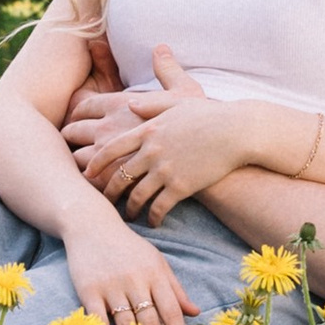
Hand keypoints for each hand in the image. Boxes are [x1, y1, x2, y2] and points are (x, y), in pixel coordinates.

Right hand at [60, 209, 201, 324]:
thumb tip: (195, 312)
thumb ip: (175, 288)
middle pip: (150, 320)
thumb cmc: (128, 247)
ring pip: (126, 323)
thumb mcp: (156, 262)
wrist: (91, 225)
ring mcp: (111, 286)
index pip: (171, 311)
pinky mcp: (89, 290)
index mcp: (155, 274)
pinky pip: (99, 319)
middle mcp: (135, 280)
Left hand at [75, 50, 244, 223]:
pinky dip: (152, 218)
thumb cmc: (209, 114)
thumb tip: (129, 102)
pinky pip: (159, 208)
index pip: (110, 148)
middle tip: (103, 201)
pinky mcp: (180, 187)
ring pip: (136, 196)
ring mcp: (165, 170)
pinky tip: (153, 222)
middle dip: (107, 191)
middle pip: (118, 175)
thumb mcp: (176, 101)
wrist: (237, 132)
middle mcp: (151, 151)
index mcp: (147, 128)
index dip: (95, 161)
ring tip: (129, 216)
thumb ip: (150, 104)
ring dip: (130, 209)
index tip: (87, 171)